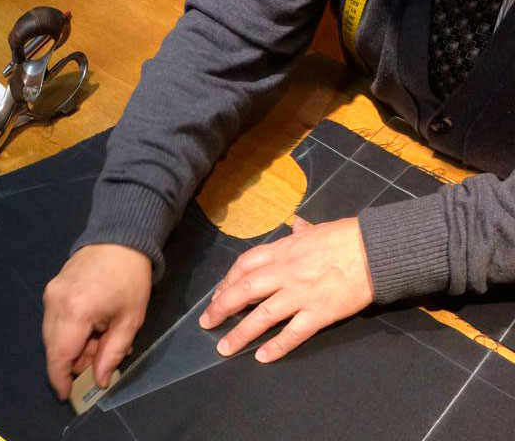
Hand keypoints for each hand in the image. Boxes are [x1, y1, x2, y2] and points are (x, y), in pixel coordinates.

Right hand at [42, 243, 151, 399]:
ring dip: (72, 346)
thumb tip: (98, 381)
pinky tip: (91, 326)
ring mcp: (50, 293)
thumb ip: (111, 354)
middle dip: (72, 362)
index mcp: (75, 311)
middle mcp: (55, 303)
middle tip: (98, 361)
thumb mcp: (129, 321)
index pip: (59, 356)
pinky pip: (54, 319)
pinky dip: (69, 330)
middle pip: (54, 347)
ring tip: (100, 339)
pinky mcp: (52, 287)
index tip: (68, 395)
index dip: (61, 380)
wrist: (121, 238)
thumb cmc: (130, 279)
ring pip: (52, 335)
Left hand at [199, 217, 373, 362]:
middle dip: (222, 307)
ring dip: (241, 332)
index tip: (218, 294)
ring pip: (263, 315)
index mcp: (282, 251)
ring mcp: (301, 294)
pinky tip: (262, 357)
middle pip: (245, 290)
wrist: (375, 250)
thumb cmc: (346, 236)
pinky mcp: (319, 313)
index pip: (245, 265)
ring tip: (225, 347)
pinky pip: (294, 333)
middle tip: (206, 322)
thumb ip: (301, 231)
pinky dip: (277, 346)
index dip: (228, 280)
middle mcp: (285, 273)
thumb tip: (296, 225)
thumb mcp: (316, 229)